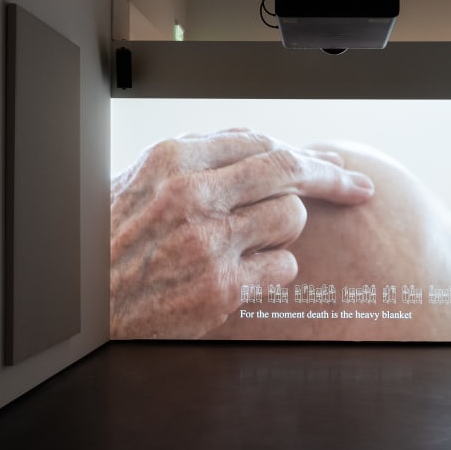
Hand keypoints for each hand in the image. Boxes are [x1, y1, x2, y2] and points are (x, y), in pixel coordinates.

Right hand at [109, 129, 374, 338]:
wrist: (92, 308)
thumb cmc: (116, 242)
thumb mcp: (141, 183)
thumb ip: (195, 158)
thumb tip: (257, 141)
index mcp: (172, 161)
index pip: (260, 142)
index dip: (303, 151)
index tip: (331, 162)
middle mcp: (191, 195)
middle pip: (288, 170)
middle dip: (331, 177)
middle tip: (358, 188)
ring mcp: (208, 242)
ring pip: (291, 218)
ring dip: (286, 231)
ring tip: (253, 244)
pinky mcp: (222, 287)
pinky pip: (284, 266)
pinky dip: (276, 270)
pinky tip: (249, 275)